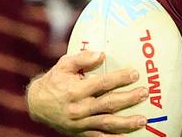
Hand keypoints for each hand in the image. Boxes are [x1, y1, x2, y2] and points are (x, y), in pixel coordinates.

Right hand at [27, 51, 147, 136]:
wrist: (36, 105)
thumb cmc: (54, 81)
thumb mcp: (64, 65)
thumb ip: (82, 58)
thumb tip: (101, 54)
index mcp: (76, 90)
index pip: (102, 83)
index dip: (120, 78)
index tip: (135, 74)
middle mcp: (79, 108)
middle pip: (108, 104)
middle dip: (129, 99)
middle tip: (144, 93)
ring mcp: (80, 123)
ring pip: (107, 123)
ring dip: (126, 122)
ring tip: (142, 120)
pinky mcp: (80, 132)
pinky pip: (98, 136)